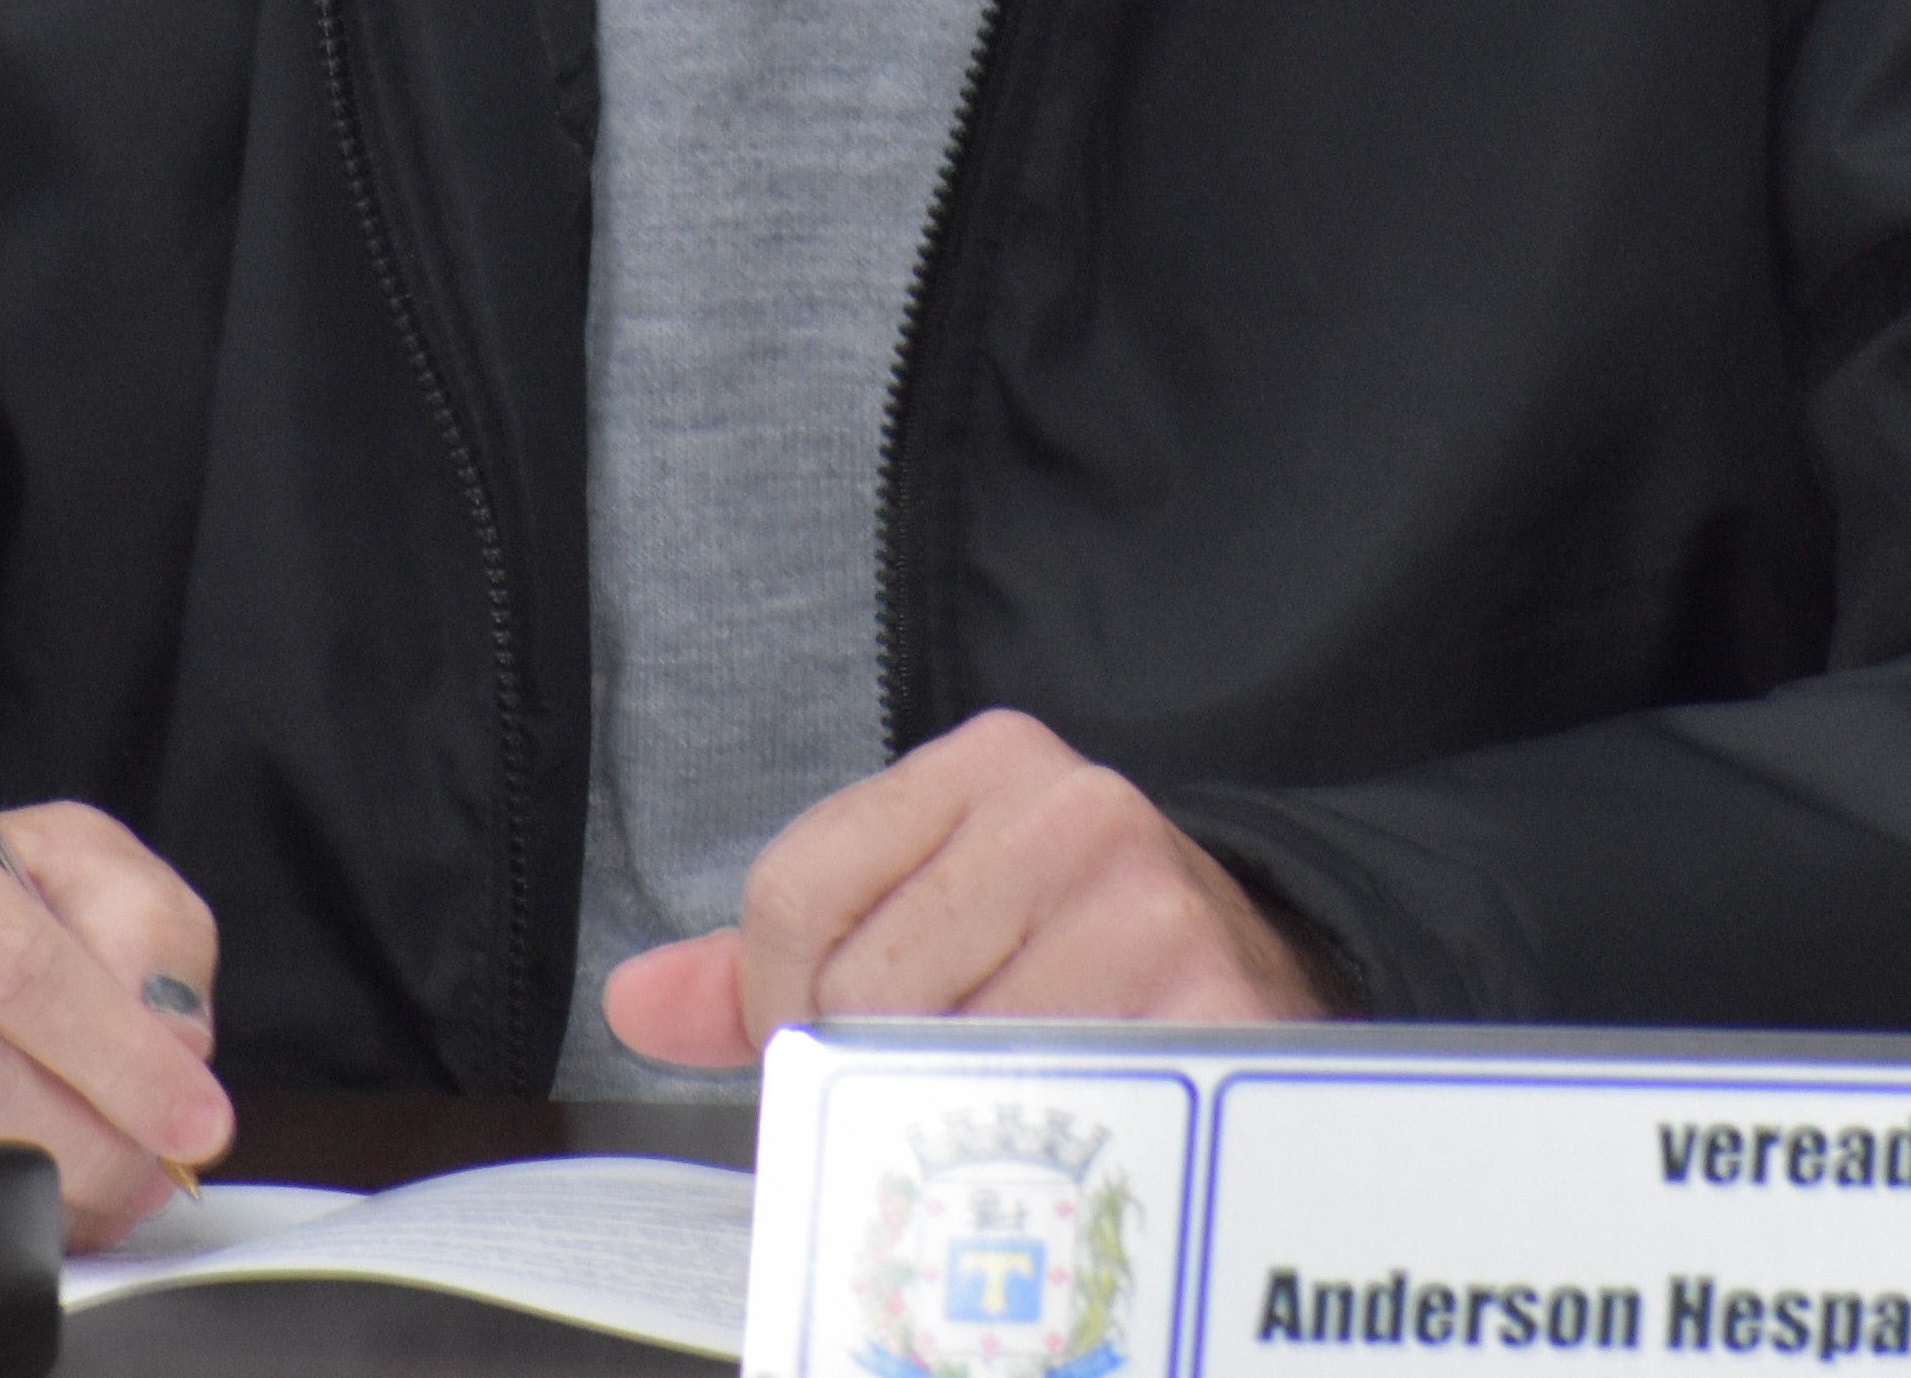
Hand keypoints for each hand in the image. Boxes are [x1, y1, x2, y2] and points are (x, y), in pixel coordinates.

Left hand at [594, 707, 1333, 1067]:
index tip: (827, 1036)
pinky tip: (1065, 1120)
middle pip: (861, 991)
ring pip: (944, 1063)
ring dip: (960, 1113)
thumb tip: (636, 1000)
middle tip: (942, 1071)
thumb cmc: (1078, 951)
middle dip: (876, 1065)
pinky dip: (1035, 1148)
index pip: (793, 892)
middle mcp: (1071, 811)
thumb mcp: (929, 908)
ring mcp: (1144, 907)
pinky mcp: (1205, 1006)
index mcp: (990, 762)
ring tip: (1014, 1089)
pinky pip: (1045, 1116)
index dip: (782, 1001)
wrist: (1273, 977)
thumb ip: (779, 953)